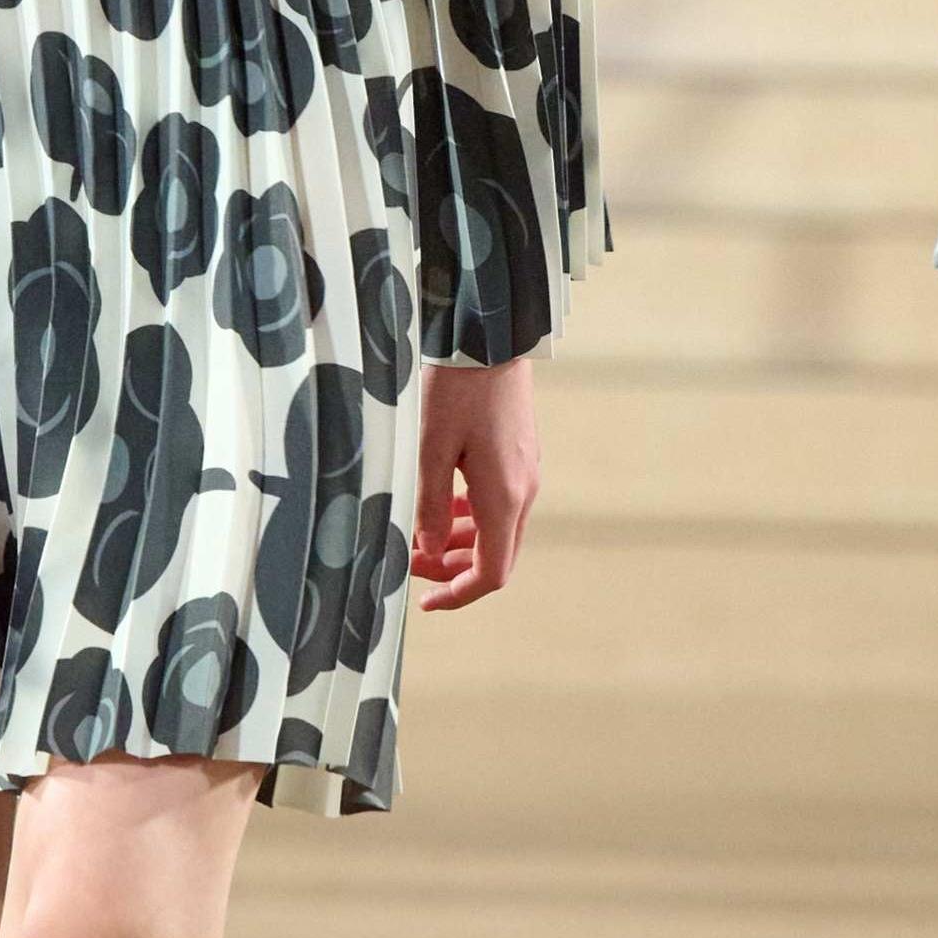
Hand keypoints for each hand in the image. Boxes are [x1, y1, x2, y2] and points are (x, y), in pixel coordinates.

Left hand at [412, 362, 539, 611]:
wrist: (490, 336)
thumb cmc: (458, 388)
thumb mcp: (430, 446)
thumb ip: (428, 502)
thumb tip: (425, 549)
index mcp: (504, 497)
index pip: (491, 574)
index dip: (458, 595)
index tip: (425, 601)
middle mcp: (523, 491)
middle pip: (495, 555)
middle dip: (452, 568)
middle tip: (411, 561)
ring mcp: (526, 472)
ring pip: (496, 529)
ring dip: (459, 541)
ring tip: (420, 534)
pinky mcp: (520, 454)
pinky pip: (498, 502)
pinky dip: (470, 514)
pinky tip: (442, 500)